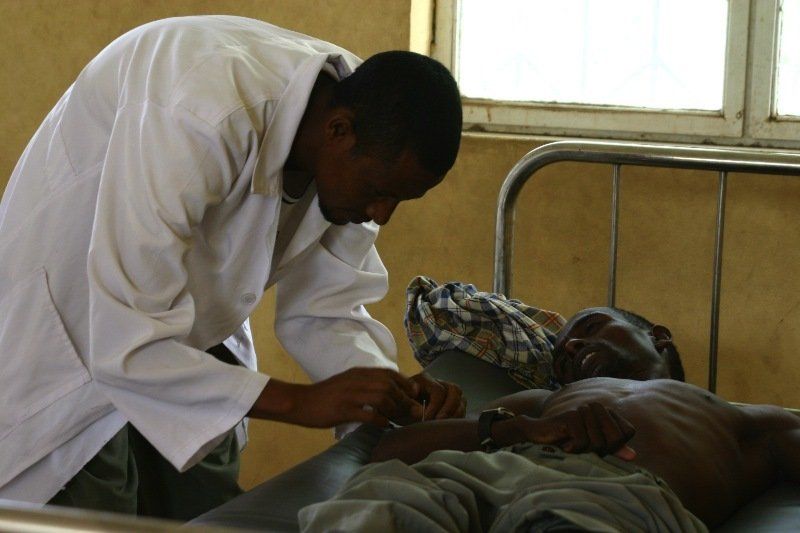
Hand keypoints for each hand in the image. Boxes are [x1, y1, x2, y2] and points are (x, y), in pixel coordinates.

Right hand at [251, 367, 419, 427]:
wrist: (299, 402)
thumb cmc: (325, 396)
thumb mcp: (347, 383)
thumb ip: (365, 385)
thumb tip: (386, 394)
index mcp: (358, 373)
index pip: (389, 373)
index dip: (405, 382)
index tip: (414, 394)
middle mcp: (356, 380)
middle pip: (389, 385)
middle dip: (406, 399)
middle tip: (415, 412)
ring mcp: (350, 394)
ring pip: (382, 397)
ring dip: (396, 410)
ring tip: (400, 420)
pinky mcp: (343, 409)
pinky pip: (369, 414)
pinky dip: (381, 420)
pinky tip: (384, 425)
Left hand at [393, 373, 465, 424]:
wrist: (399, 411)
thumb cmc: (398, 407)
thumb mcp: (398, 406)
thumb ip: (407, 405)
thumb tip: (418, 405)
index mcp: (423, 379)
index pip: (438, 390)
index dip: (434, 406)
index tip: (426, 419)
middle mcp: (438, 382)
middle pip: (454, 390)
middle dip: (448, 409)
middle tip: (438, 422)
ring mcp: (446, 391)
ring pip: (460, 398)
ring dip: (454, 413)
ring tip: (443, 425)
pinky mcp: (452, 402)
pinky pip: (462, 407)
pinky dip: (457, 417)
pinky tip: (446, 425)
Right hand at [494, 402, 636, 459]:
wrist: (539, 433)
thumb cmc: (568, 439)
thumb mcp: (593, 445)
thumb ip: (613, 448)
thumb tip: (633, 456)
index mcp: (606, 411)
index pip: (628, 432)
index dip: (616, 445)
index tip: (598, 445)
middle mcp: (598, 406)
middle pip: (616, 439)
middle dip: (601, 450)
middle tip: (584, 446)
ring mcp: (584, 409)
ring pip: (598, 443)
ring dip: (584, 451)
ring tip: (572, 444)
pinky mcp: (572, 415)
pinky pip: (583, 442)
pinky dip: (574, 449)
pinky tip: (565, 444)